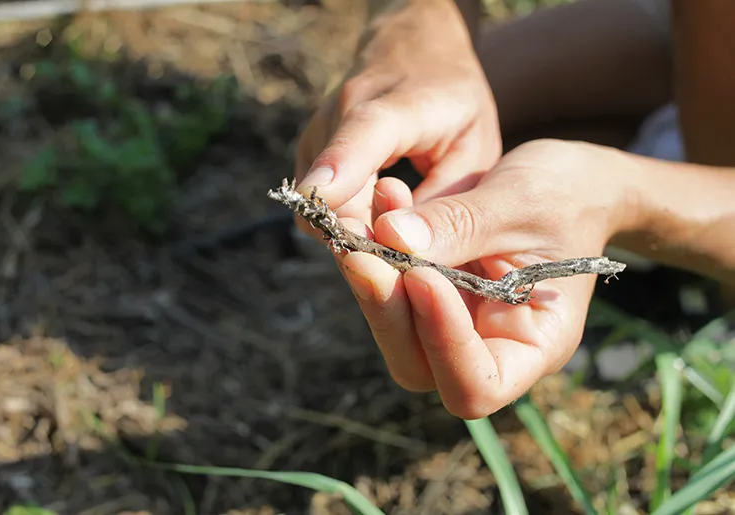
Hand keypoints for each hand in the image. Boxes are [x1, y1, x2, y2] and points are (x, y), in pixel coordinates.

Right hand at [294, 0, 500, 235]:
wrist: (415, 49)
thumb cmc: (455, 102)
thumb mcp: (474, 150)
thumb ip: (445, 202)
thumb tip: (409, 255)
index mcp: (403, 101)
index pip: (364, 129)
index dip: (340, 165)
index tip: (318, 202)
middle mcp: (343, 110)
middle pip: (332, 188)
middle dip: (360, 239)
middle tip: (405, 270)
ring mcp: (318, 132)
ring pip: (320, 206)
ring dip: (353, 234)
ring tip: (398, 235)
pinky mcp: (307, 153)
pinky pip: (318, 206)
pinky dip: (345, 224)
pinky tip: (378, 221)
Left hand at [337, 139, 638, 418]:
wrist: (571, 181)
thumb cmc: (567, 195)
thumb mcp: (521, 201)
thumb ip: (460, 224)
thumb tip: (391, 237)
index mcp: (533, 344)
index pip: (479, 383)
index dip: (443, 342)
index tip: (422, 276)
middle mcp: (487, 344)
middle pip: (419, 363)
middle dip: (387, 309)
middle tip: (360, 253)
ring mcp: (453, 320)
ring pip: (394, 327)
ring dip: (370, 278)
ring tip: (358, 223)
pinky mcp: (428, 291)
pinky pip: (389, 285)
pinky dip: (375, 249)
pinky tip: (375, 205)